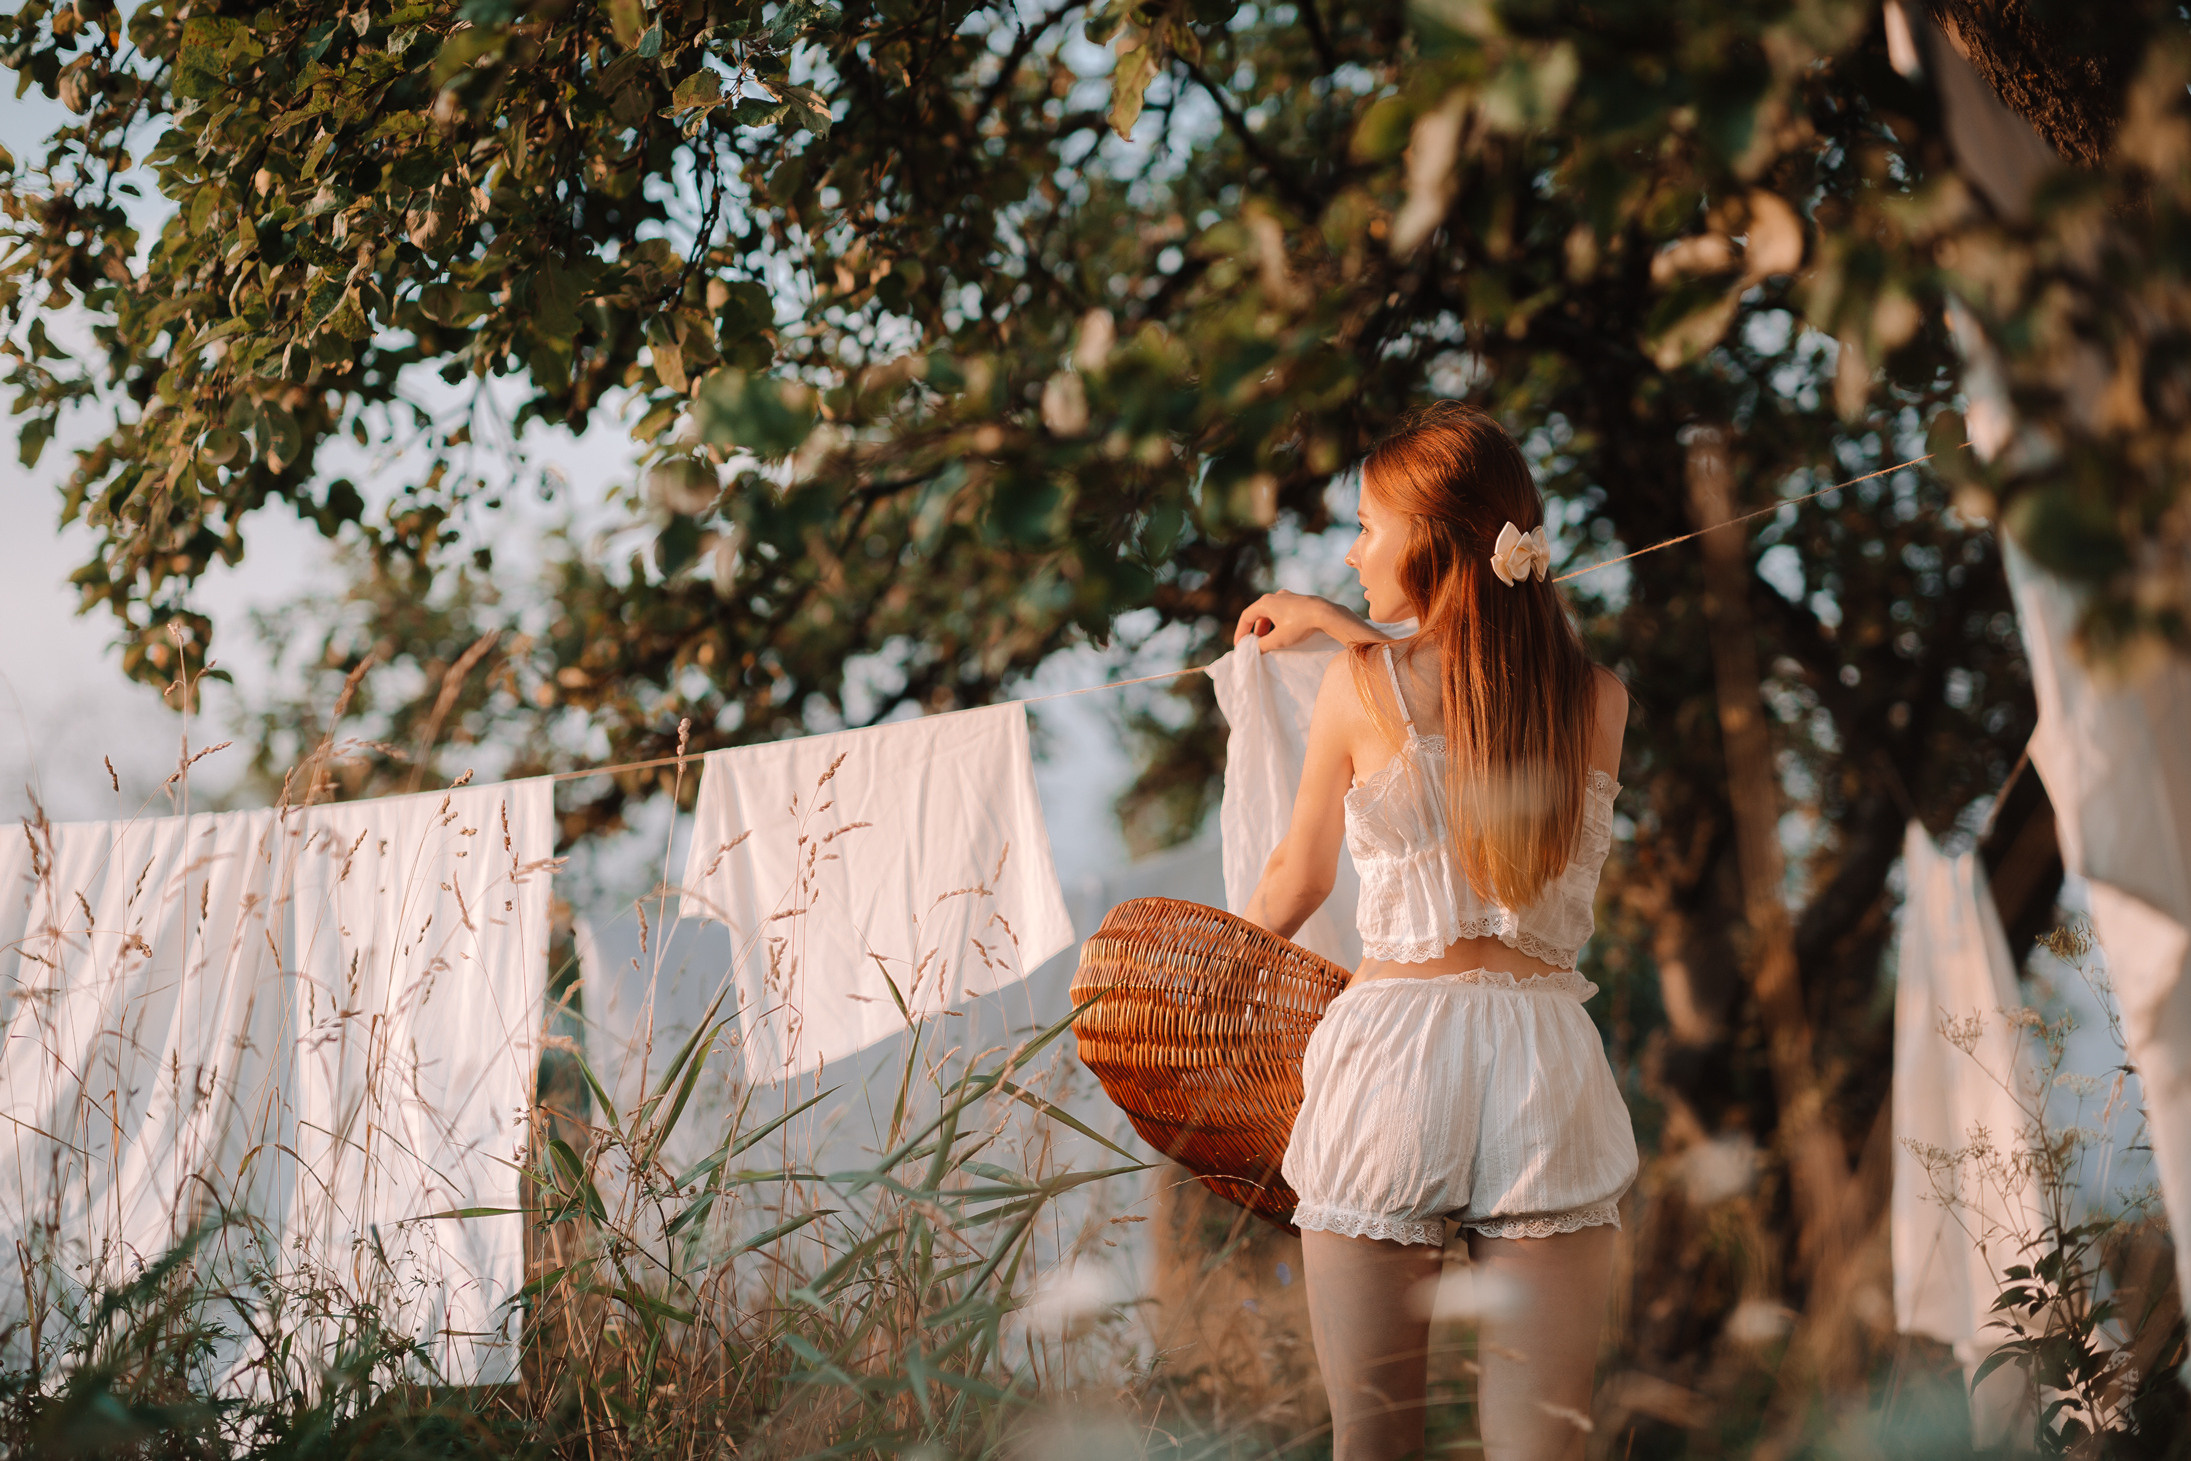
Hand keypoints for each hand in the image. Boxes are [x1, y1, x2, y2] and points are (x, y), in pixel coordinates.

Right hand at [1233, 591, 1383, 647]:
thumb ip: (1263, 645)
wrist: (1325, 614)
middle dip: (1254, 631)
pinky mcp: (1298, 601)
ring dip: (1266, 627)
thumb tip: (1255, 649)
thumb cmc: (1299, 625)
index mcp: (1265, 603)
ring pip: (1270, 613)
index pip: (1246, 616)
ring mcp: (1287, 597)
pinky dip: (1277, 623)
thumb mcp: (1278, 640)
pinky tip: (1282, 633)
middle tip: (1253, 644)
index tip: (1240, 645)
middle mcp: (1275, 597)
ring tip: (1267, 641)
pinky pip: (1281, 612)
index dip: (1241, 631)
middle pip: (1258, 614)